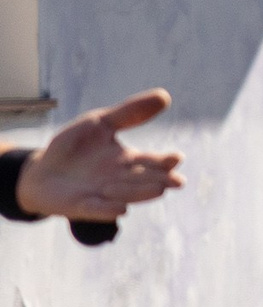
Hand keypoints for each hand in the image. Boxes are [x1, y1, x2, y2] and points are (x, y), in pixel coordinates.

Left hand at [16, 89, 184, 221]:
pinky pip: (98, 210)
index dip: (165, 161)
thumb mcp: (99, 123)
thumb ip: (130, 112)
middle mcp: (121, 180)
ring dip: (140, 193)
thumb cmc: (74, 148)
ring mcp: (104, 195)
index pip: (152, 162)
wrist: (41, 172)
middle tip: (177, 182)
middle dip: (161, 181)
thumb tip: (165, 95)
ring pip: (127, 196)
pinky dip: (108, 210)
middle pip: (145, 181)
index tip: (176, 158)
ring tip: (158, 190)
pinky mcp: (83, 207)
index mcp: (128, 161)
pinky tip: (121, 209)